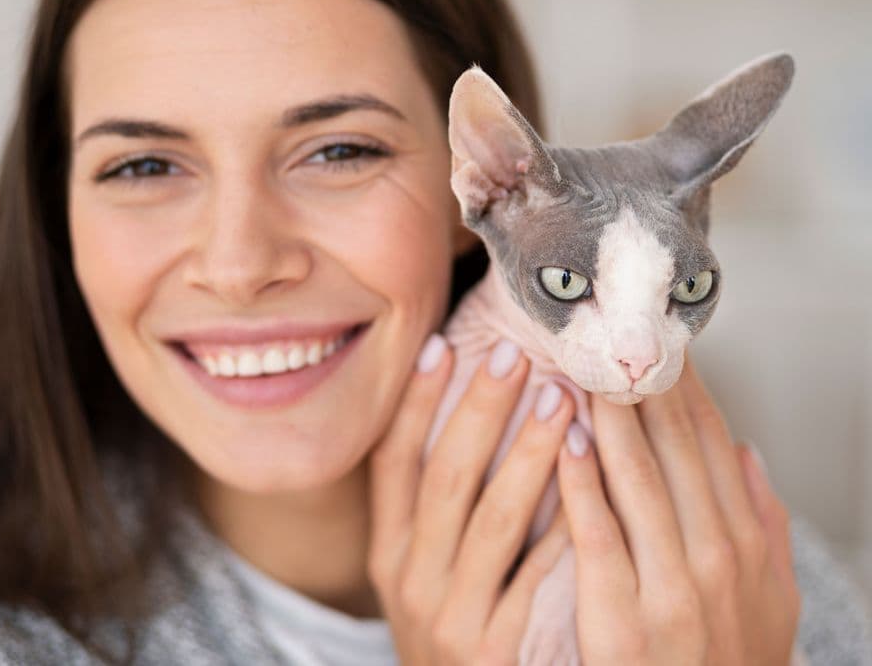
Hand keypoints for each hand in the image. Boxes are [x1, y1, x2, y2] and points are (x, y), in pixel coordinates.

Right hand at [367, 336, 576, 664]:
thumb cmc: (457, 634)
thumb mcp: (427, 575)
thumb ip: (441, 512)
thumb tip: (470, 412)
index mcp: (390, 553)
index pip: (391, 463)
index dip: (412, 403)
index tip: (441, 346)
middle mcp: (410, 579)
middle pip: (443, 477)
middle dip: (479, 410)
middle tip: (514, 355)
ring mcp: (449, 616)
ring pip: (492, 519)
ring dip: (528, 454)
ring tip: (562, 401)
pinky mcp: (494, 650)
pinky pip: (537, 577)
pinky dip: (563, 527)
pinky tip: (591, 485)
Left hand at [557, 356, 800, 664]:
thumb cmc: (727, 662)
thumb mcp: (769, 598)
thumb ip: (764, 524)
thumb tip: (749, 453)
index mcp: (745, 541)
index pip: (711, 442)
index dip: (685, 386)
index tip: (658, 343)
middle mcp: (716, 554)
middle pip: (675, 446)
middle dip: (644, 383)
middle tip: (613, 331)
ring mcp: (671, 585)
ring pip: (637, 477)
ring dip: (607, 415)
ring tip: (582, 364)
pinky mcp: (622, 617)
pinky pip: (599, 534)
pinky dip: (582, 481)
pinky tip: (563, 437)